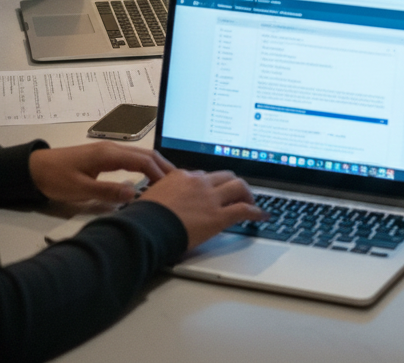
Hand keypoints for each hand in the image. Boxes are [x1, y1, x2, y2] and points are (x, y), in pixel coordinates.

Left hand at [28, 143, 174, 204]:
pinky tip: (146, 177)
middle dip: (163, 166)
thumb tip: (134, 193)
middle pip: (145, 154)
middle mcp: (112, 148)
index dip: (158, 172)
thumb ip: (107, 191)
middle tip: (178, 182)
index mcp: (108, 154)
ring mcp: (108, 151)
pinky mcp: (104, 157)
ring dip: (154, 166)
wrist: (34, 170)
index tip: (170, 186)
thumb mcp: (80, 189)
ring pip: (139, 155)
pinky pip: (130, 159)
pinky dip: (143, 166)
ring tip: (167, 181)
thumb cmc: (56, 178)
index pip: (142, 160)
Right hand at [139, 169, 267, 249]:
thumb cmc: (143, 217)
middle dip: (233, 183)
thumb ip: (163, 195)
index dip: (212, 183)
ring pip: (238, 186)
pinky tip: (261, 215)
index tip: (215, 189)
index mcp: (182, 176)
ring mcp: (210, 198)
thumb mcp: (151, 197)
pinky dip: (255, 211)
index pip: (204, 175)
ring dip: (247, 193)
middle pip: (225, 176)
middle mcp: (199, 182)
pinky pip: (243, 210)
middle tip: (238, 192)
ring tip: (251, 201)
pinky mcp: (218, 216)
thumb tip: (164, 202)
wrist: (145, 228)